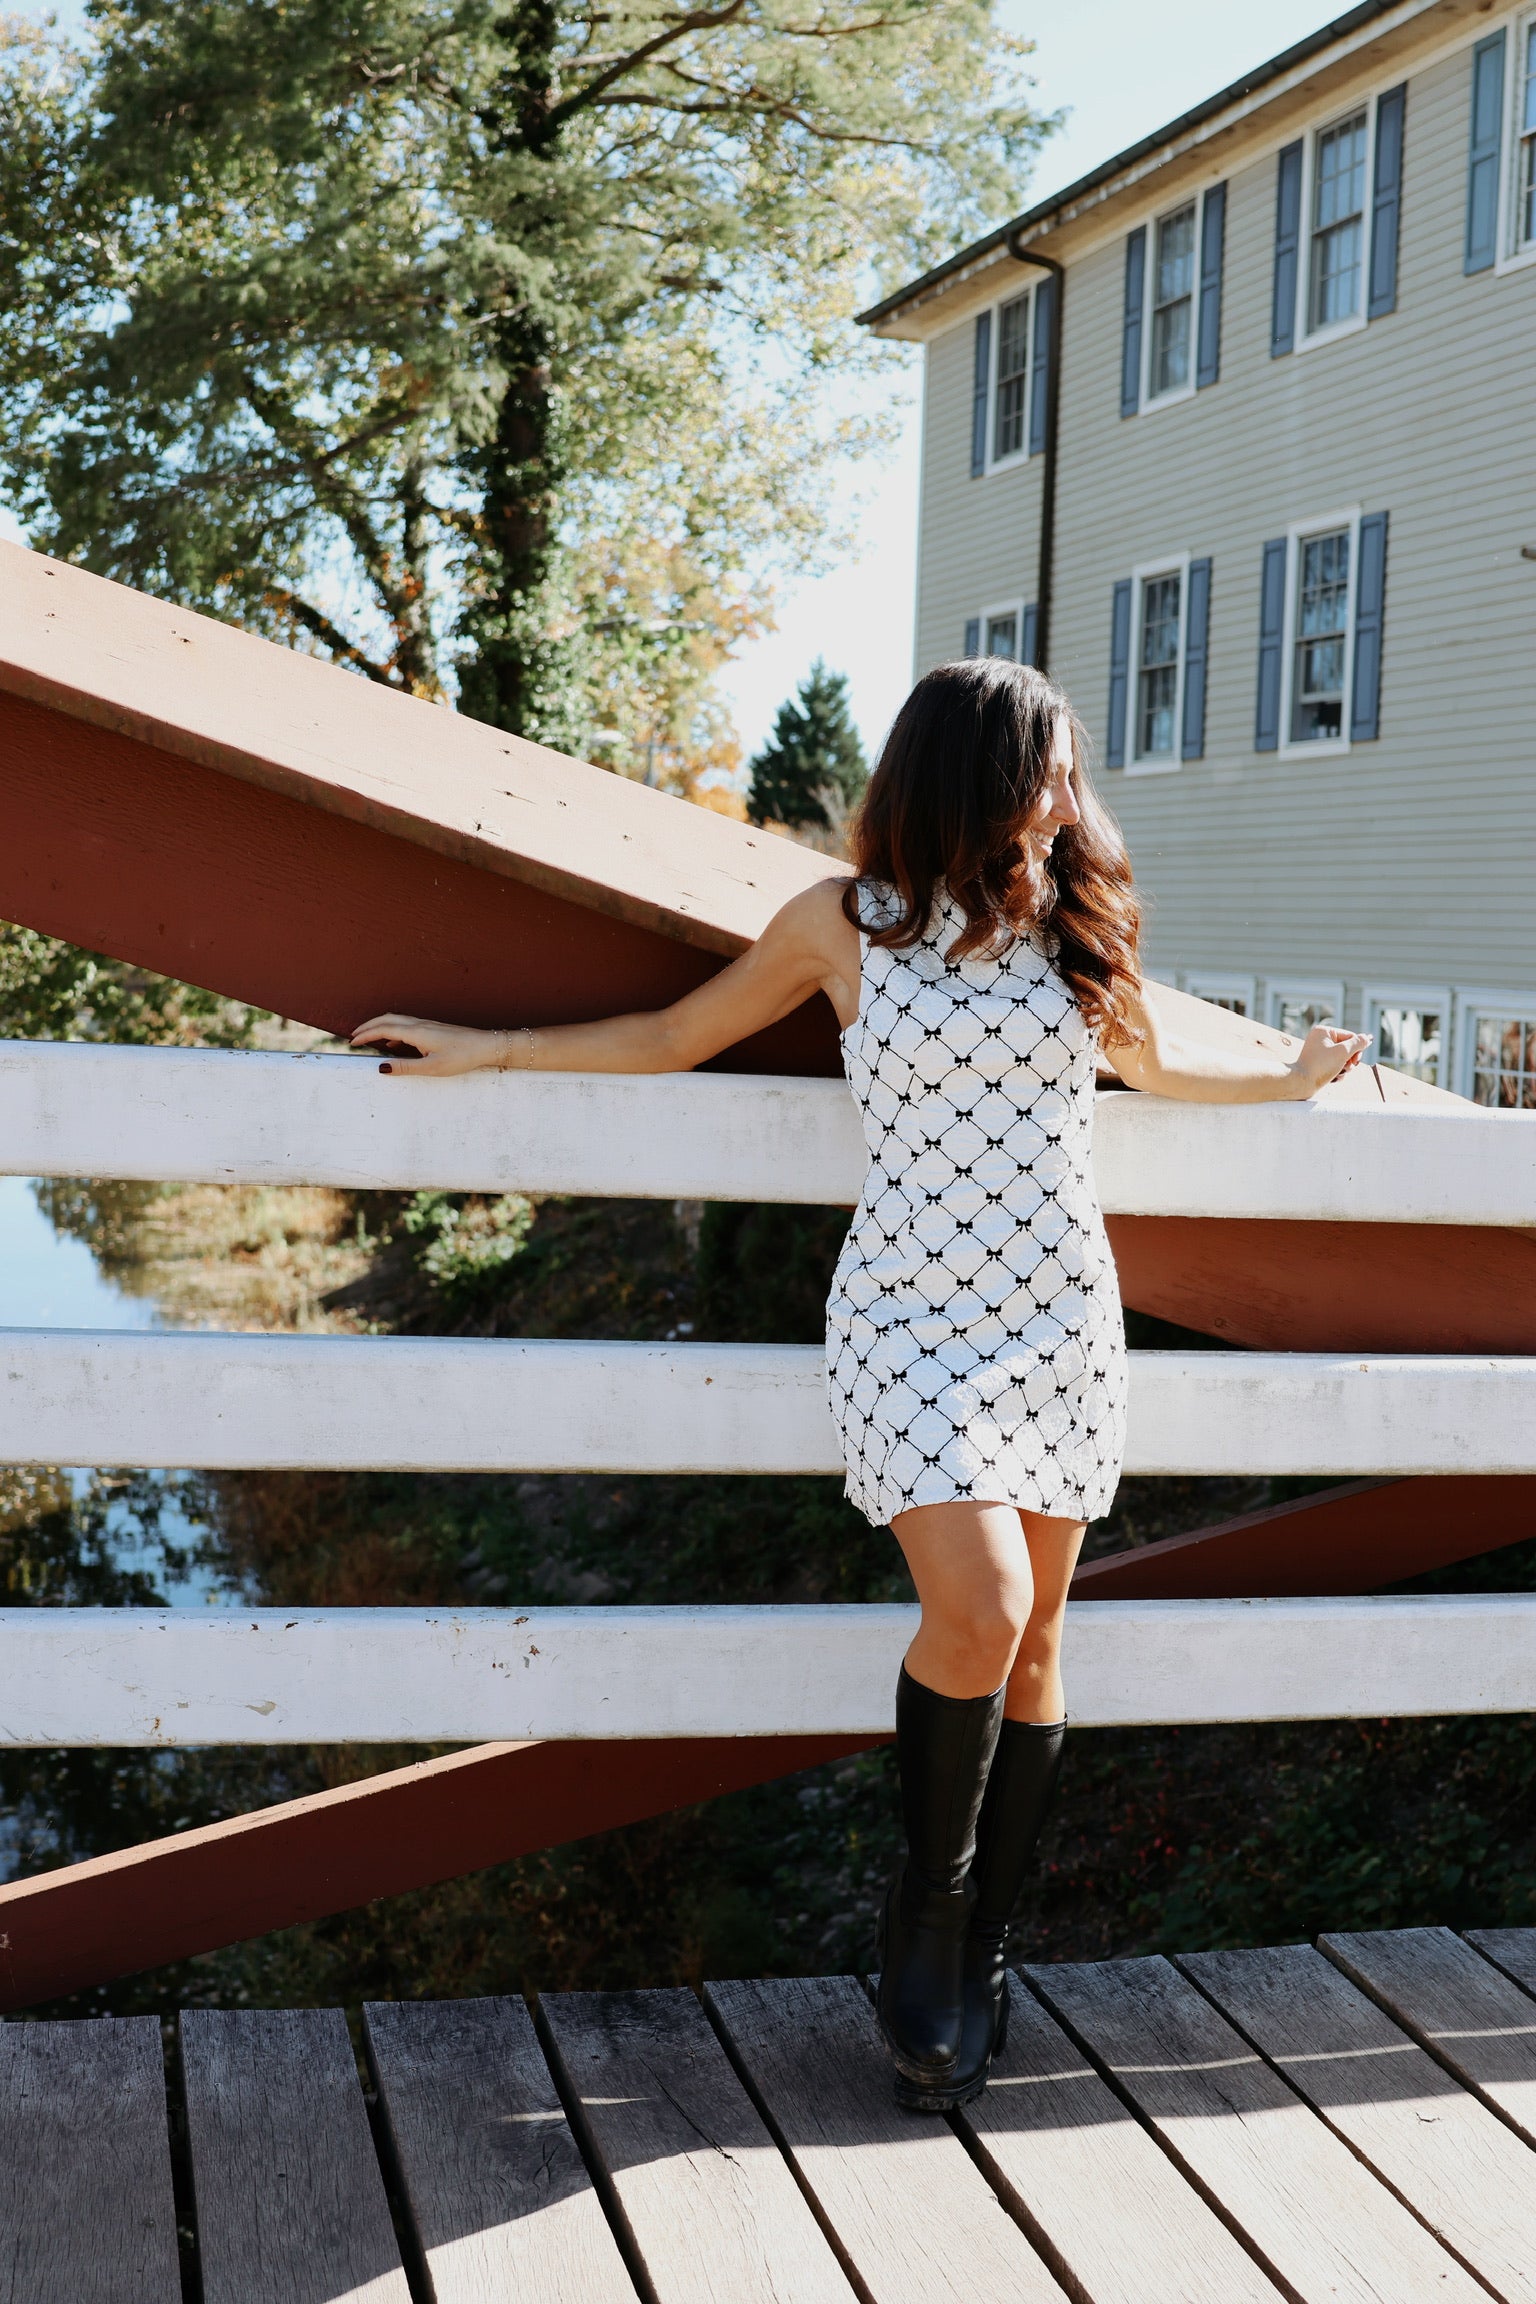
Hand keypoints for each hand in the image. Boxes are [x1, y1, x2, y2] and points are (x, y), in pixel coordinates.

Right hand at [350, 1012, 499, 1076]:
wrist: (485, 1045)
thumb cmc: (461, 1057)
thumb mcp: (431, 1067)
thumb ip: (405, 1067)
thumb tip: (381, 1067)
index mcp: (416, 1032)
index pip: (383, 1029)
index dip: (366, 1034)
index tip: (352, 1042)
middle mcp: (419, 1024)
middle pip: (387, 1019)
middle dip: (368, 1026)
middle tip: (353, 1036)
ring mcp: (427, 1025)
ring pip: (396, 1020)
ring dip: (379, 1026)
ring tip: (368, 1037)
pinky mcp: (433, 1028)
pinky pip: (406, 1025)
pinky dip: (393, 1030)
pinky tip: (393, 1042)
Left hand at [1288, 1023, 1369, 1098]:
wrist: (1300, 1083)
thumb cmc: (1320, 1066)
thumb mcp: (1343, 1052)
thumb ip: (1357, 1044)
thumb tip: (1367, 1038)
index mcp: (1324, 1031)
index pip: (1350, 1036)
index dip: (1356, 1049)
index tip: (1355, 1060)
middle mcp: (1320, 1039)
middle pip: (1347, 1048)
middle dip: (1350, 1060)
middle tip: (1347, 1068)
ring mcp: (1319, 1052)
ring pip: (1342, 1058)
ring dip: (1345, 1068)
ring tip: (1339, 1073)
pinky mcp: (1318, 1064)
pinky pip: (1335, 1065)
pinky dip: (1338, 1072)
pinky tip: (1334, 1078)